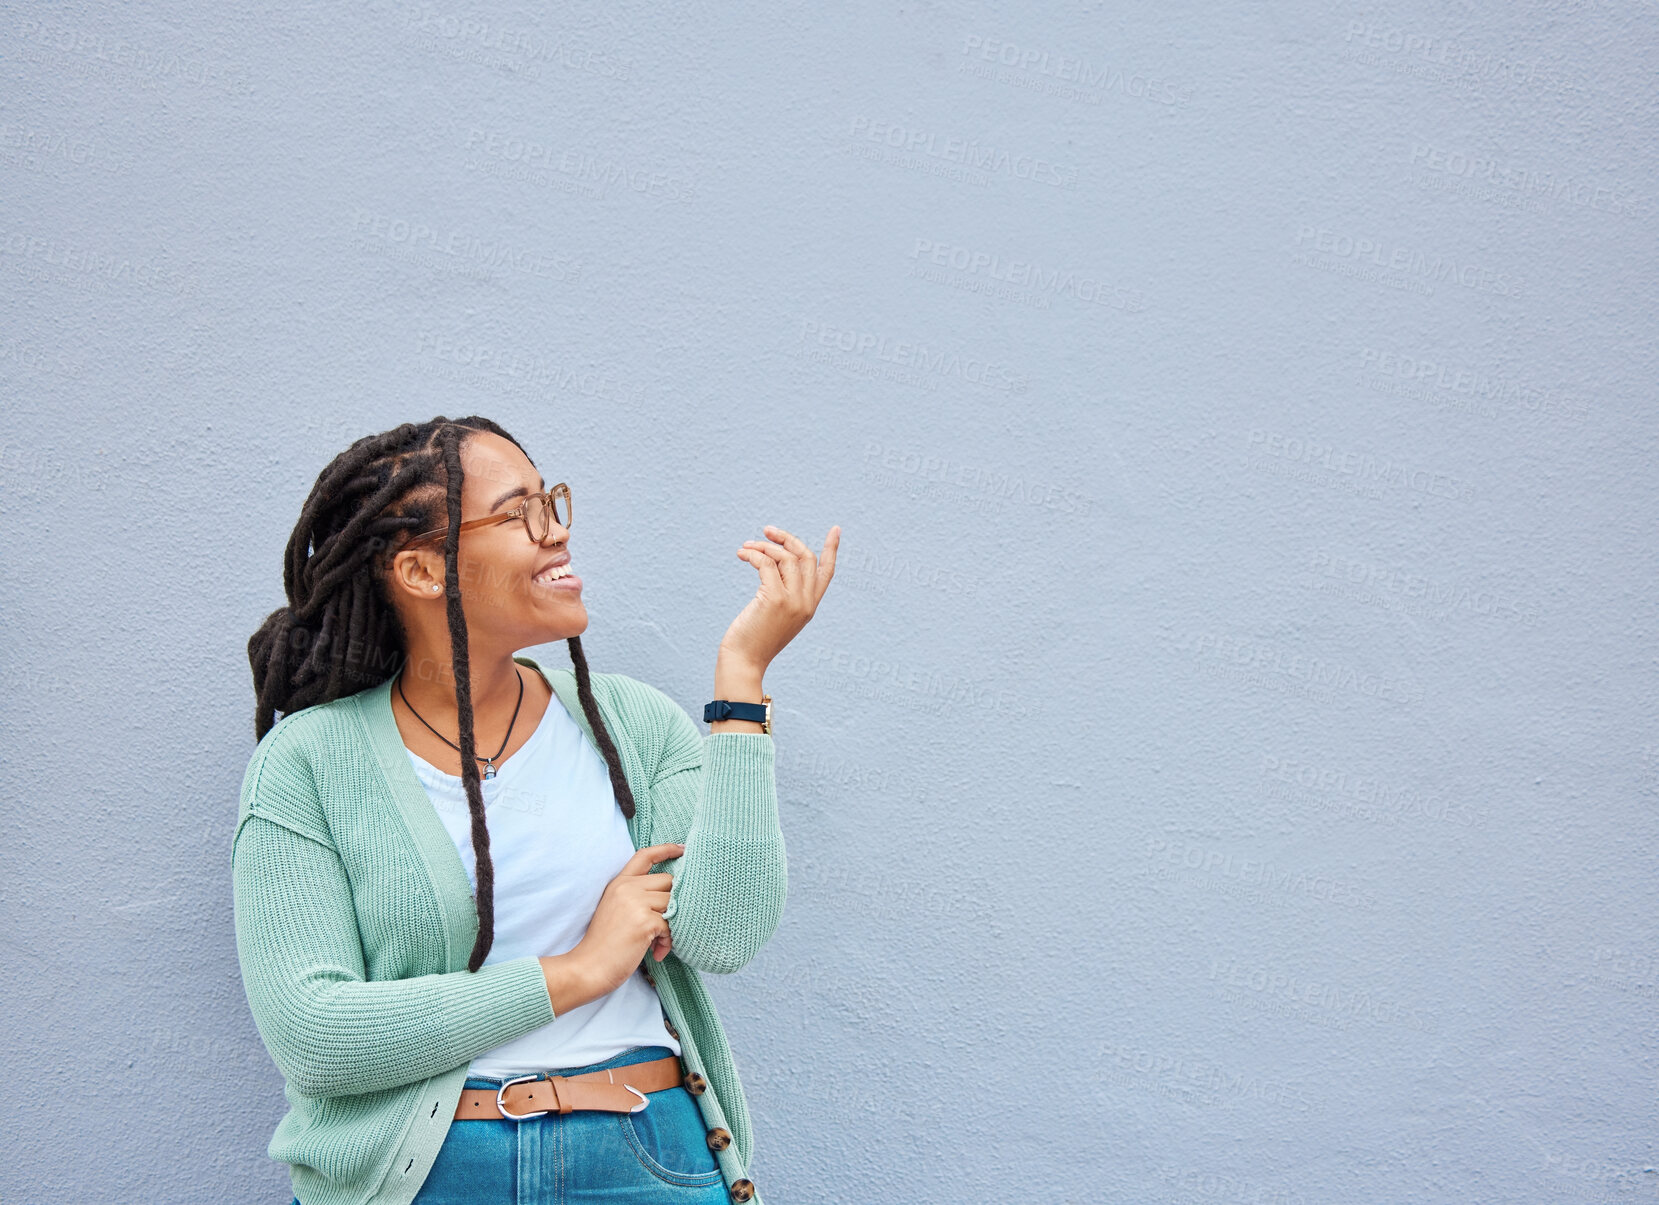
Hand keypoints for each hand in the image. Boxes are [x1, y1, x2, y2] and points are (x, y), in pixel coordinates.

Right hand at [565, 842, 684, 1001]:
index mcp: (619, 883)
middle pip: (669, 881)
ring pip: (673, 903)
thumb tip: (672, 897)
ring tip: (658, 944)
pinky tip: (656, 953)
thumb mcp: (616, 910)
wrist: (588, 968)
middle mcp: (627, 888)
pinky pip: (671, 925)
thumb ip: (637, 897)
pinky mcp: (644, 921)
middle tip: (663, 928)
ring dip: (672, 926)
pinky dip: (668, 941)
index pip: (645, 856)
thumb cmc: (604, 945)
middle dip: (672, 903)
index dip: (666, 849)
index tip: (682, 849)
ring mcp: (636, 902)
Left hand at [722, 525, 840, 669]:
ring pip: (786, 558)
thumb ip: (782, 594)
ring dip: (764, 546)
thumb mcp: (775, 616)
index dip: (831, 549)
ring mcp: (792, 601)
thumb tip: (772, 564)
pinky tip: (742, 555)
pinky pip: (767, 564)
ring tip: (746, 548)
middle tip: (767, 531)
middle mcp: (806, 603)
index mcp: (809, 607)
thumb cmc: (753, 640)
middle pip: (806, 557)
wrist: (744, 662)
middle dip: (787, 539)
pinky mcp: (774, 599)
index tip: (835, 530)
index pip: (827, 573)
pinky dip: (754, 554)